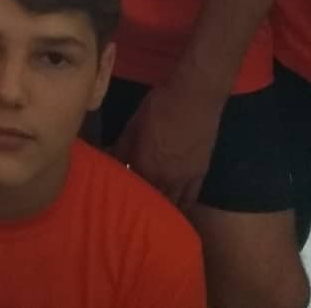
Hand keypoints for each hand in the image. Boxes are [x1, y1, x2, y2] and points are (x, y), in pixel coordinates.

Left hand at [114, 81, 224, 208]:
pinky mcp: (200, 175)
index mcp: (144, 165)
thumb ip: (122, 146)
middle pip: (150, 199)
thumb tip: (110, 162)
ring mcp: (184, 179)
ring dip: (161, 207)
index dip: (124, 190)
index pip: (130, 187)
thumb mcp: (134, 123)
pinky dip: (181, 206)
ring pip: (170, 203)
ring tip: (152, 212)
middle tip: (133, 204)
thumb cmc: (160, 106)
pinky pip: (190, 198)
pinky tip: (175, 210)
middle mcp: (164, 178)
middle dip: (141, 202)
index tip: (118, 192)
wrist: (195, 98)